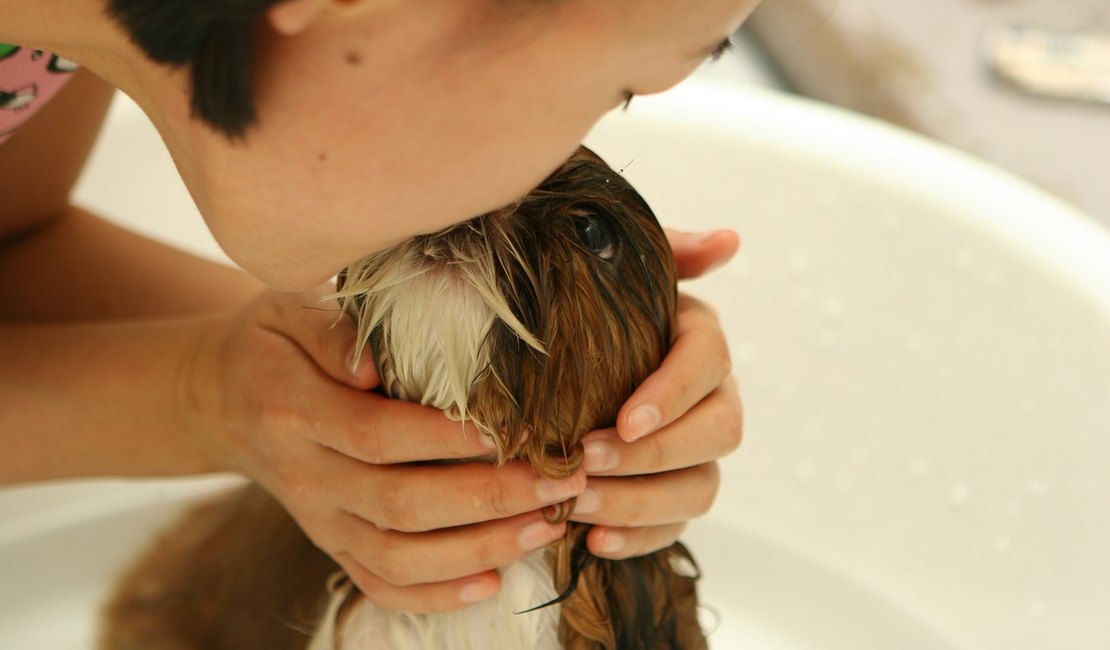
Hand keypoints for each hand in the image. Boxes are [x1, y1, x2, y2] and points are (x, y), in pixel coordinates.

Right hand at [181, 287, 585, 611]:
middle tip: (559, 480)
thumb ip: (331, 328)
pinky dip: (435, 595)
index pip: (378, 434)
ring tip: (547, 526)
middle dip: (487, 498)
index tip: (513, 428)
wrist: (223, 398)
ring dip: (478, 549)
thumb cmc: (275, 342)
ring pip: (397, 557)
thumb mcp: (287, 308)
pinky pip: (379, 584)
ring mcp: (318, 520)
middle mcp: (306, 476)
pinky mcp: (331, 545)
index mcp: (293, 411)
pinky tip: (493, 583)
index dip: (446, 439)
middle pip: (400, 504)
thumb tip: (372, 363)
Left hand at [570, 228, 743, 557]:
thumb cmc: (584, 309)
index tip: (625, 419)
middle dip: (655, 454)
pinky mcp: (674, 493)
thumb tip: (729, 240)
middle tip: (587, 460)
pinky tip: (593, 542)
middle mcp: (711, 396)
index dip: (673, 394)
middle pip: (718, 432)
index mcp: (697, 338)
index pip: (708, 363)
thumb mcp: (615, 272)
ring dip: (641, 502)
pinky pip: (675, 527)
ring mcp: (697, 451)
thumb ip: (667, 252)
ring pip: (701, 487)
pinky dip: (638, 539)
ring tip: (579, 506)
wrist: (554, 355)